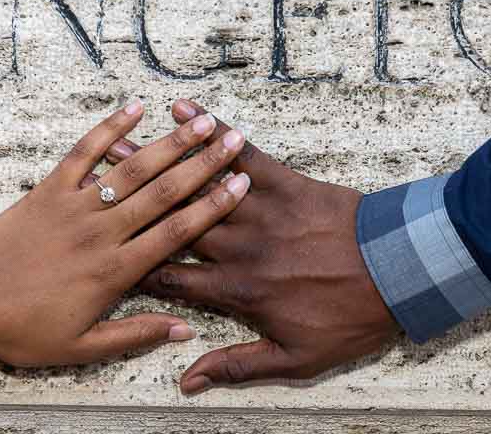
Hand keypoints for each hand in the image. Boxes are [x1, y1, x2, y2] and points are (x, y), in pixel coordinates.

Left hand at [0, 100, 250, 365]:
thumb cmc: (22, 329)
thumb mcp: (82, 347)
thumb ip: (136, 334)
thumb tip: (184, 331)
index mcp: (116, 270)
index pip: (177, 233)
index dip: (213, 207)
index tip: (241, 186)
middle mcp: (103, 231)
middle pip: (164, 192)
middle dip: (203, 164)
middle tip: (234, 141)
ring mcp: (76, 206)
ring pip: (132, 169)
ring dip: (169, 143)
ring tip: (200, 123)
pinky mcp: (49, 190)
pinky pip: (83, 153)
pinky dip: (109, 129)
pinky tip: (134, 107)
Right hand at [108, 99, 399, 392]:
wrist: (400, 271)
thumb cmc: (350, 317)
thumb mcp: (297, 359)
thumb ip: (238, 366)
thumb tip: (186, 379)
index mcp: (238, 291)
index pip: (171, 280)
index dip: (131, 267)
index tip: (98, 255)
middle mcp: (240, 247)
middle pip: (172, 224)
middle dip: (129, 204)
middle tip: (91, 182)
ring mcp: (260, 210)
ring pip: (197, 186)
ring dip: (156, 163)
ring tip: (118, 143)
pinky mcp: (285, 181)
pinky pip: (243, 151)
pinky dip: (214, 130)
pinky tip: (185, 111)